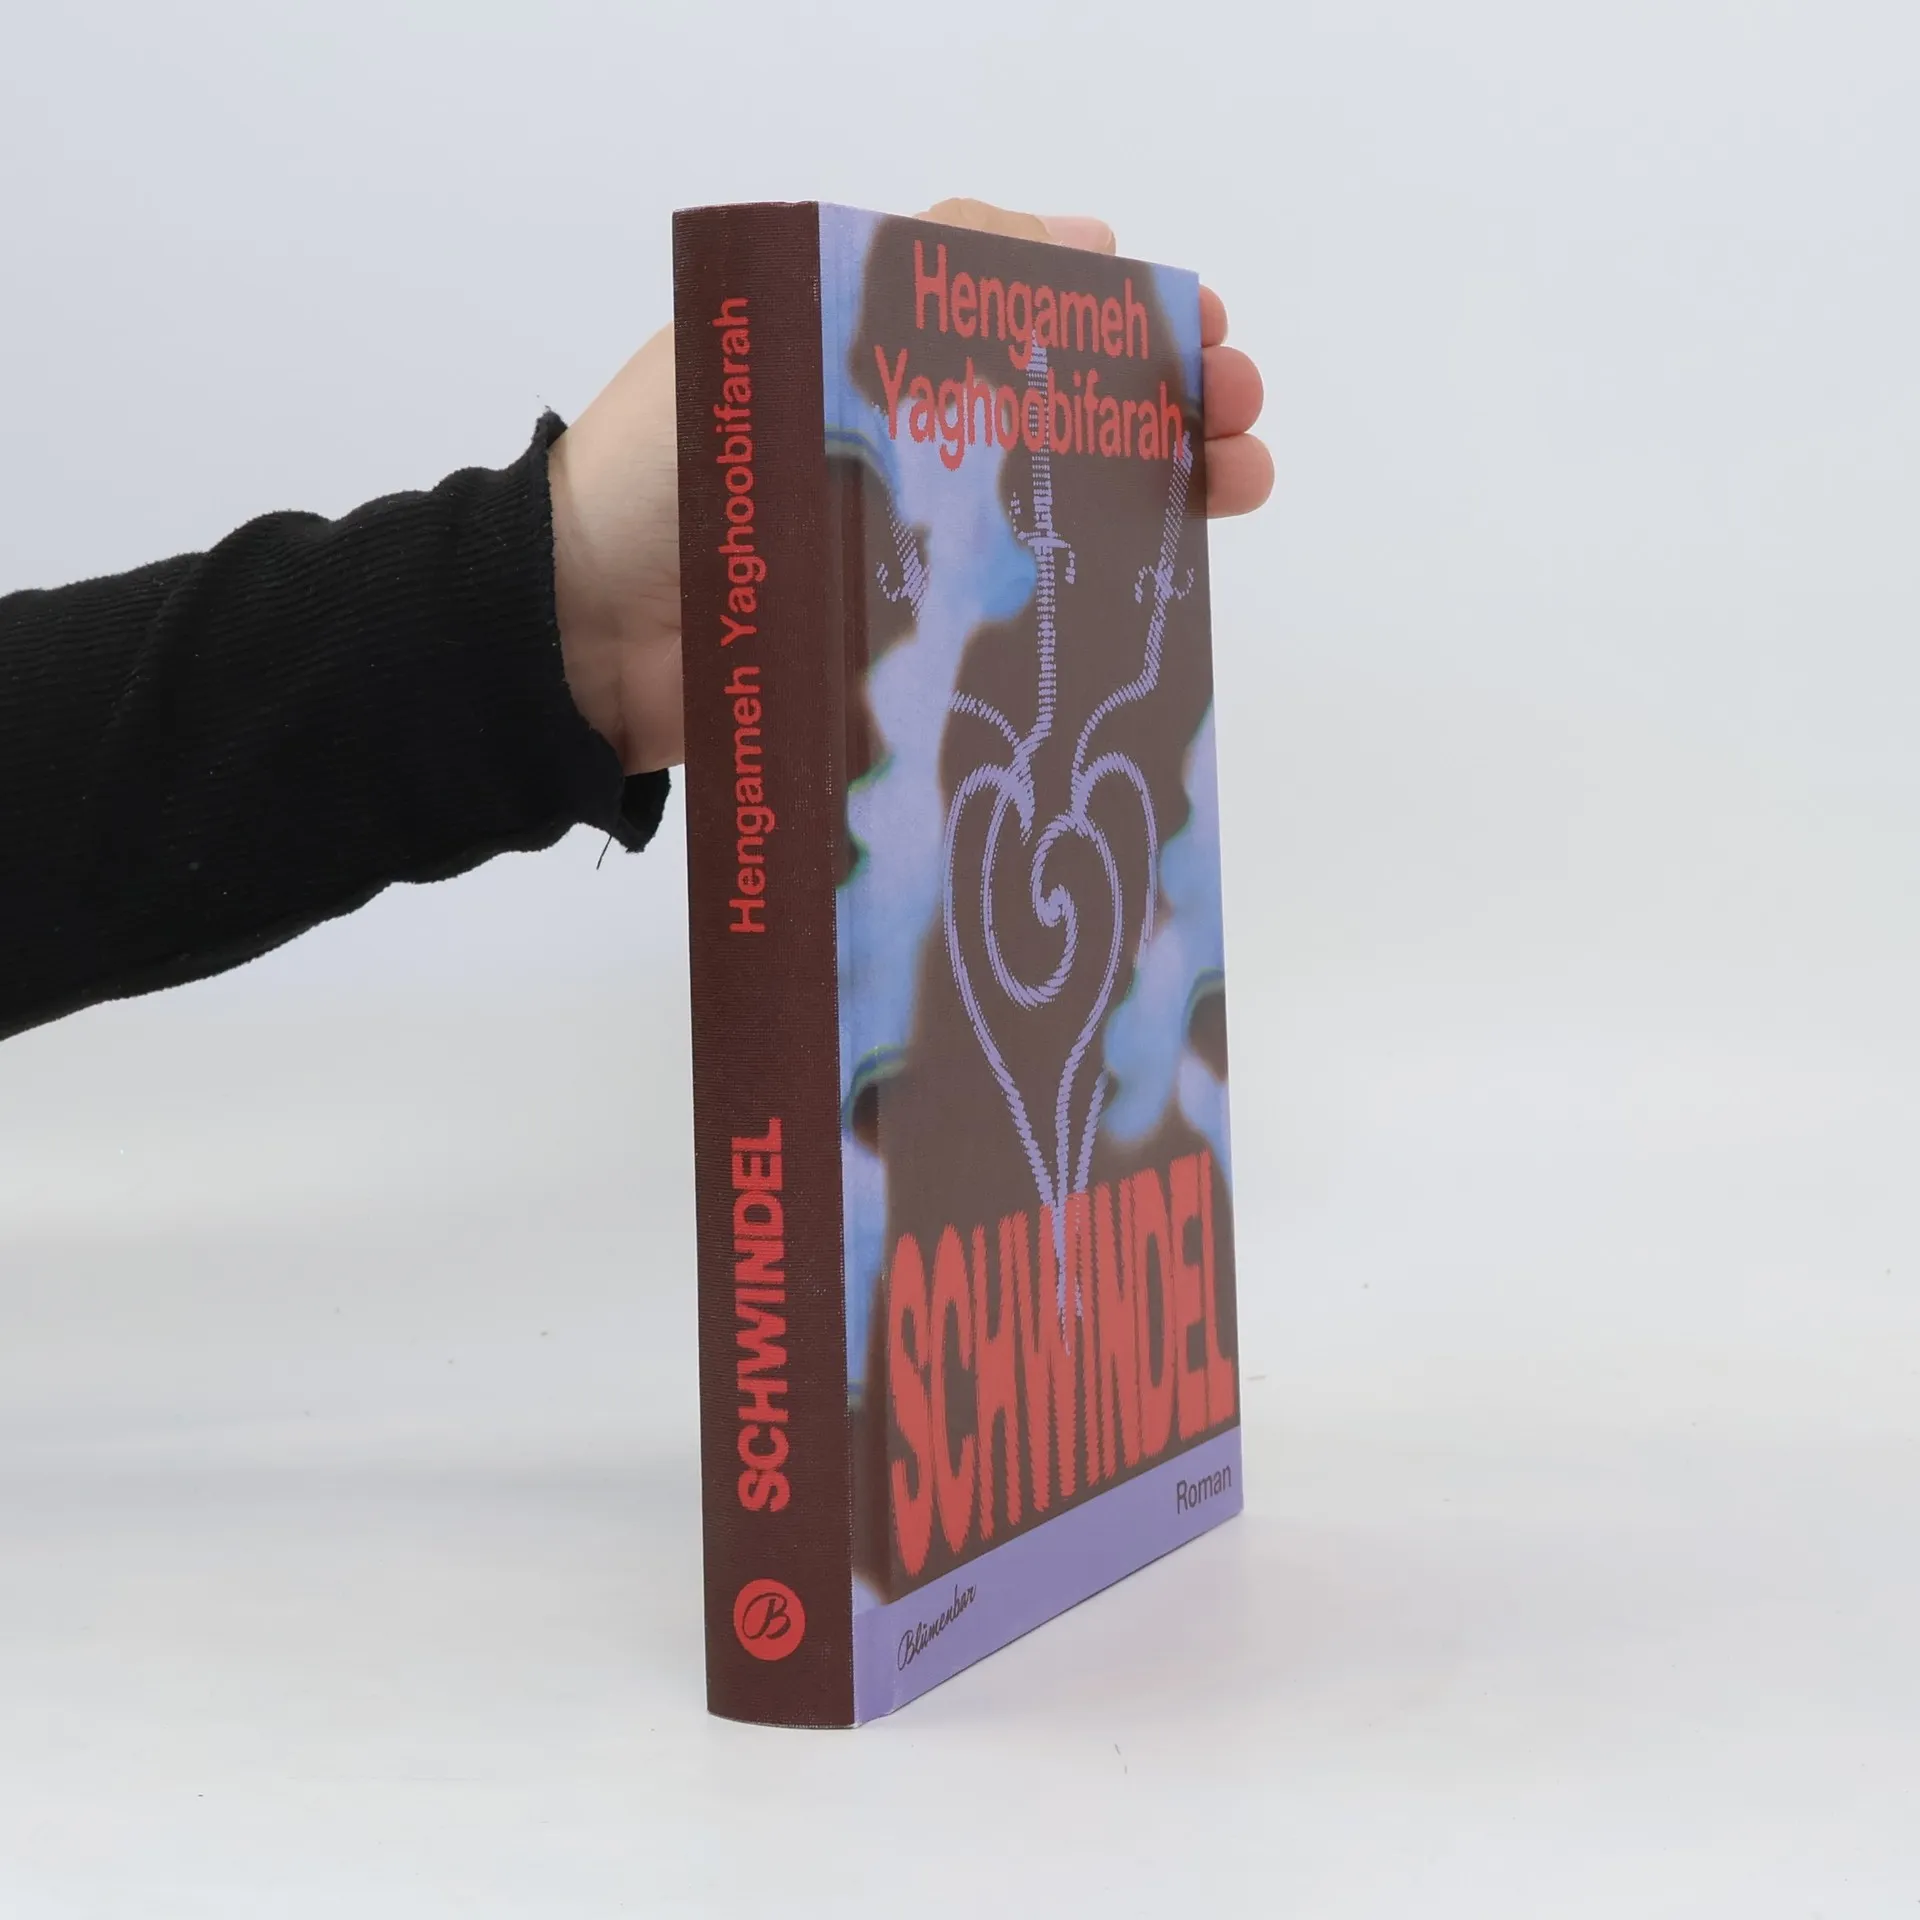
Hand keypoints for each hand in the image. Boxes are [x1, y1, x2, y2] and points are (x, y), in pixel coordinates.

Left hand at [549, 200, 1272, 774]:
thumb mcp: (781, 340)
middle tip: (1237, 418)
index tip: (1202, 326)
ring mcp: (909, 547)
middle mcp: (904, 445)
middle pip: (1063, 413)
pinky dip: (1095, 600)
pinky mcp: (905, 642)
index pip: (1026, 314)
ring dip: (1156, 493)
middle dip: (1165, 404)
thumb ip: (909, 282)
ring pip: (1059, 510)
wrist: (578, 637)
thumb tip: (1071, 239)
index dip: (1125, 317)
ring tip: (1234, 487)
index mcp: (874, 356)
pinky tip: (1164, 591)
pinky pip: (1015, 614)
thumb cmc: (666, 473)